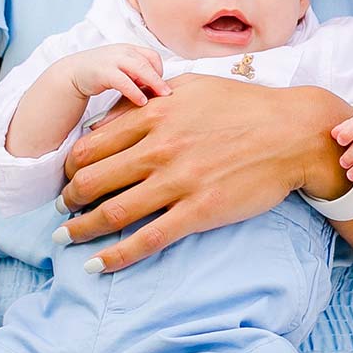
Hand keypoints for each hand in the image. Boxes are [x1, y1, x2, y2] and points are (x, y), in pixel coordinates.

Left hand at [55, 76, 348, 271]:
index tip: (67, 177)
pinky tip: (97, 265)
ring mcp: (178, 181)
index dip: (71, 166)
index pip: (92, 144)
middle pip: (93, 179)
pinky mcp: (198, 211)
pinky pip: (148, 239)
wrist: (291, 133)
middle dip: (68, 199)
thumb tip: (110, 116)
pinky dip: (116, 255)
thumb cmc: (244, 106)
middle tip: (61, 210)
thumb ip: (148, 99)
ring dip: (82, 229)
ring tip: (67, 237)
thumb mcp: (190, 87)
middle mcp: (159, 148)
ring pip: (113, 212)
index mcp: (154, 115)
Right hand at [69, 44, 169, 107]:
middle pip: (148, 61)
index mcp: (128, 49)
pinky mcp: (103, 72)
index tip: (161, 85)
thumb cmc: (101, 74)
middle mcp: (122, 51)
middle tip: (169, 93)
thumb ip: (137, 73)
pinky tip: (141, 101)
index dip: (159, 69)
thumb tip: (156, 86)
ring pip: (139, 68)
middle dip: (160, 78)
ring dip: (152, 82)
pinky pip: (123, 81)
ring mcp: (112, 60)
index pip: (152, 55)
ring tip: (160, 96)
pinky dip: (134, 91)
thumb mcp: (121, 68)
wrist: (72, 73)